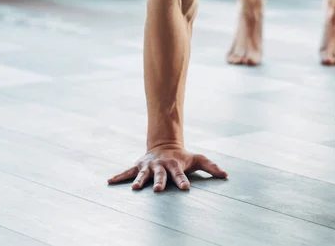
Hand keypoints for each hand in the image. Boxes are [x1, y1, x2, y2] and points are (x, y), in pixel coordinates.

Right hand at [107, 144, 227, 191]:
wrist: (165, 145)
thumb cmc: (183, 157)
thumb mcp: (198, 159)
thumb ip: (212, 167)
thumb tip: (226, 175)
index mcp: (175, 165)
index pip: (181, 175)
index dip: (183, 181)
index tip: (186, 188)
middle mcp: (161, 166)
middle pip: (161, 175)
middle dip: (160, 182)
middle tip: (158, 190)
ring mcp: (148, 166)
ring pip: (143, 175)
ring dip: (139, 181)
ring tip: (134, 189)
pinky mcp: (138, 166)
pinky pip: (127, 172)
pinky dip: (118, 176)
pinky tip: (109, 181)